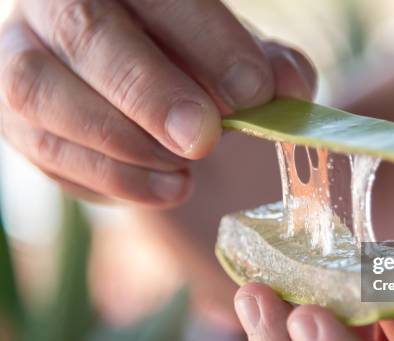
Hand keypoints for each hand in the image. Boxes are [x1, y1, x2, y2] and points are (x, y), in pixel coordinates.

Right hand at [0, 0, 314, 205]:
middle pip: (88, 34)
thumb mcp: (238, 54)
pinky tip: (160, 189)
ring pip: (42, 94)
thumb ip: (268, 66)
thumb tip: (286, 91)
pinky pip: (42, 150)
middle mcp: (59, 3)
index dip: (209, 43)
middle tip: (201, 140)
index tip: (253, 94)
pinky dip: (105, 179)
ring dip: (120, 145)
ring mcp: (24, 55)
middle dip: (150, 93)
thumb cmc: (192, 59)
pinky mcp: (15, 116)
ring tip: (184, 178)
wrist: (134, 78)